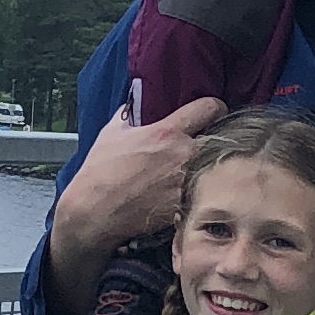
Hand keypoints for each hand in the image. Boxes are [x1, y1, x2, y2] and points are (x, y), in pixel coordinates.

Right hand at [45, 99, 224, 314]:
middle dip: (217, 137)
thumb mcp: (112, 132)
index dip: (215, 107)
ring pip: (214, 166)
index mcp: (167, 131)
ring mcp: (185, 182)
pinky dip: (200, 189)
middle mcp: (182, 154)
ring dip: (210, 165)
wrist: (94, 210)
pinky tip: (193, 189)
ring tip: (202, 167)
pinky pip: (202, 191)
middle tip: (208, 141)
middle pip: (221, 137)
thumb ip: (130, 114)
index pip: (211, 107)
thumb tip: (137, 103)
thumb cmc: (99, 171)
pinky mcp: (184, 205)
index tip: (213, 112)